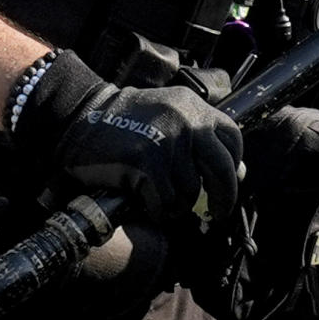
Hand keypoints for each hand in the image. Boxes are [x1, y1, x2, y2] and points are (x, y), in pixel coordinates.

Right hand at [12, 53, 242, 230]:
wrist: (80, 115)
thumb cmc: (124, 119)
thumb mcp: (169, 114)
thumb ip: (201, 137)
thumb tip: (238, 172)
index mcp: (194, 107)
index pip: (232, 140)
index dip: (233, 166)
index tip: (227, 182)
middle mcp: (186, 121)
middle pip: (222, 172)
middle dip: (223, 198)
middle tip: (217, 213)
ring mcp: (167, 143)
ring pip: (190, 192)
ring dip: (179, 205)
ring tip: (165, 203)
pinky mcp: (146, 164)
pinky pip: (166, 202)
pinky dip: (159, 211)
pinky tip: (150, 206)